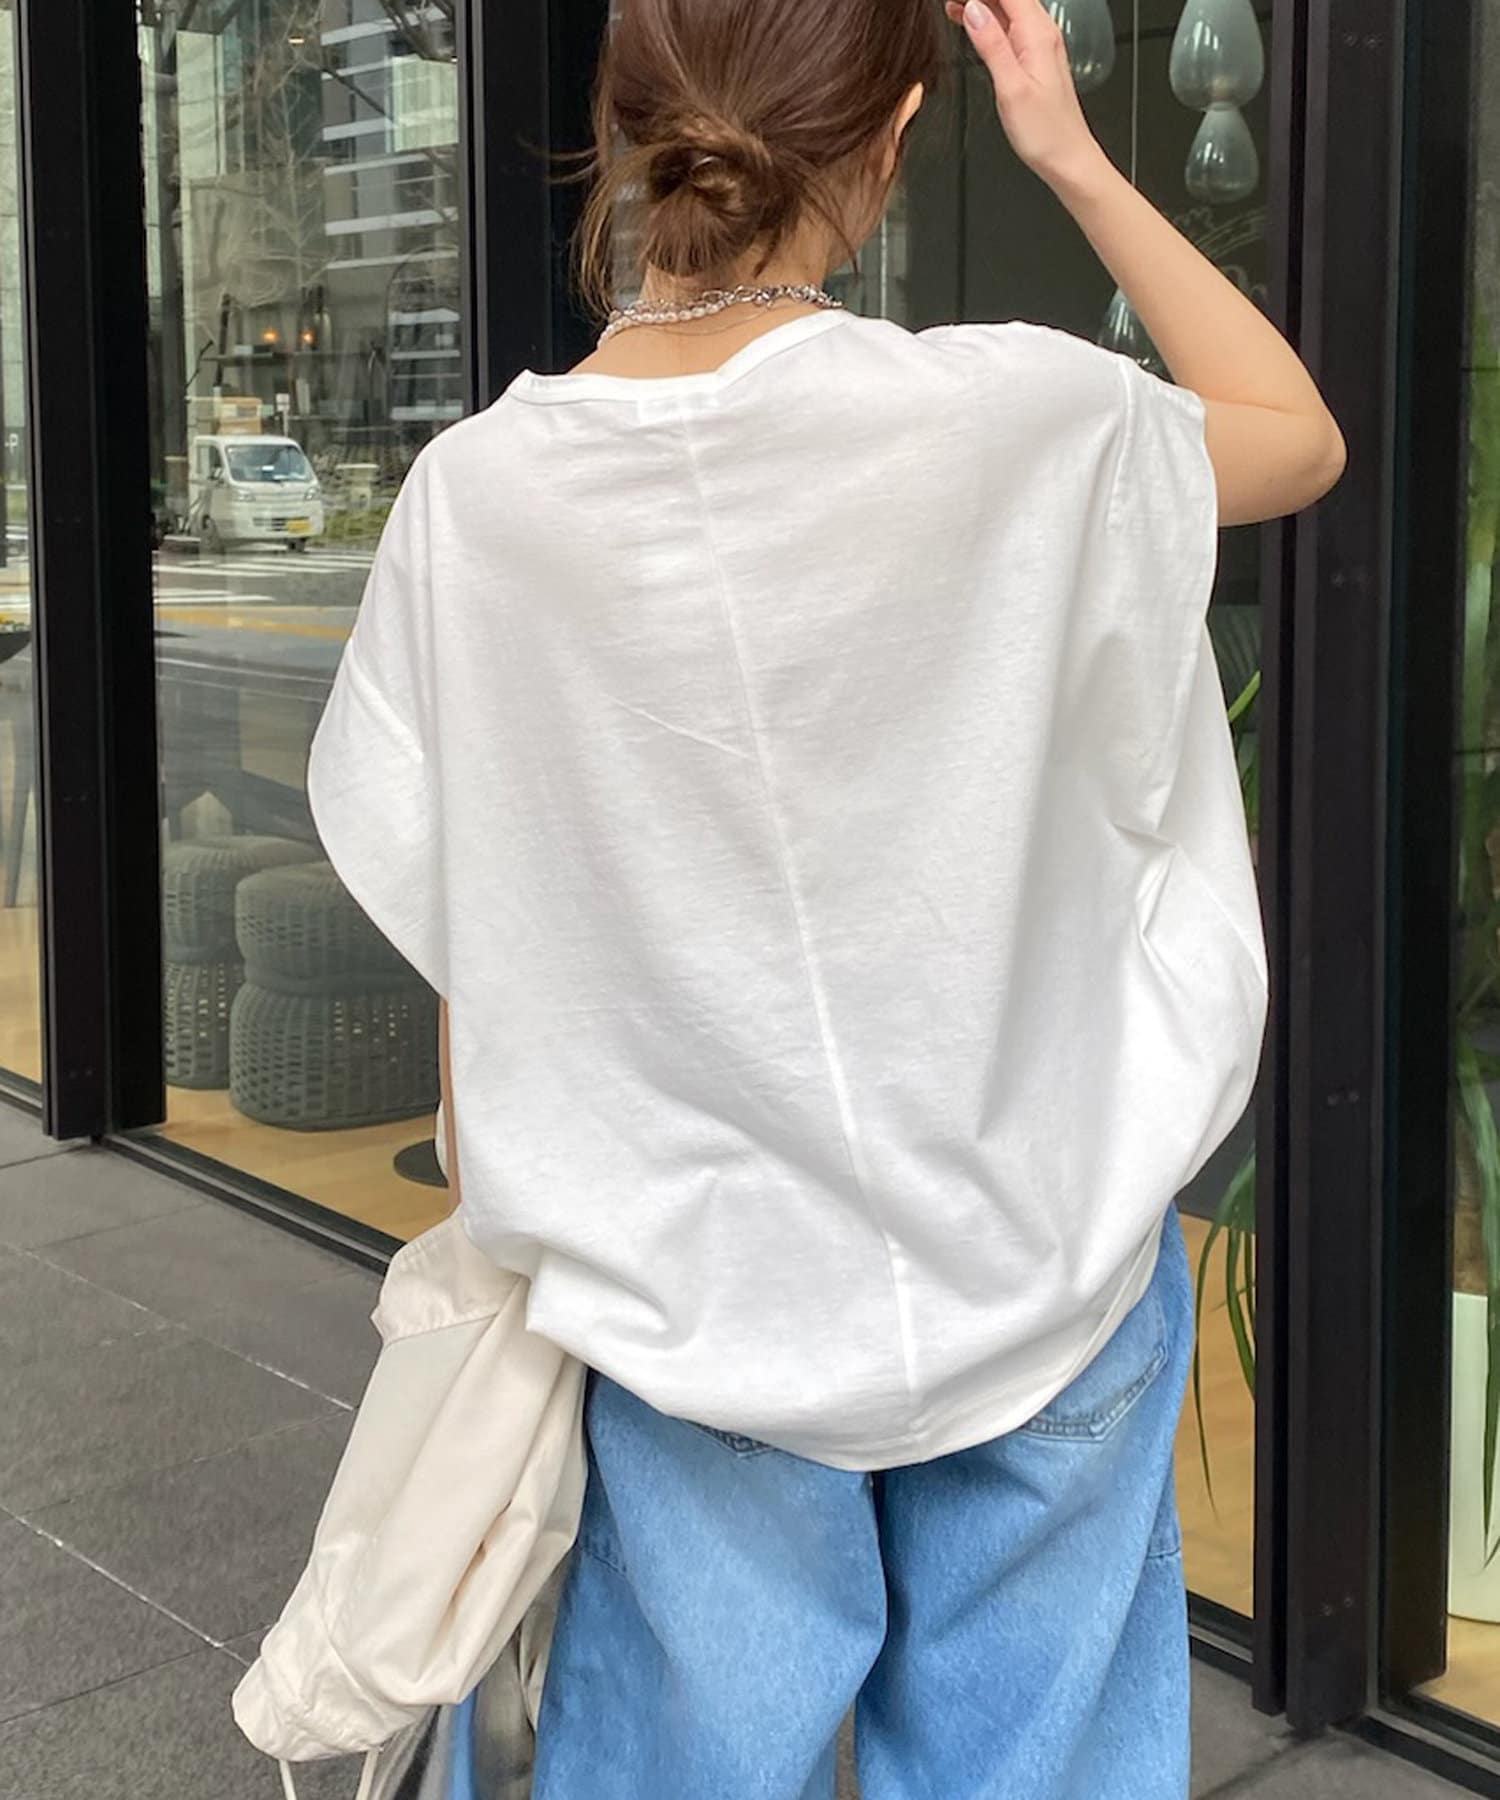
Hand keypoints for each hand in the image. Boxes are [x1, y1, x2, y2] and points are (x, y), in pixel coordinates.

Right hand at [945, 0, 1107, 190]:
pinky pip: (1008, 25)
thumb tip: (973, 9)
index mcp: (1037, 34)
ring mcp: (1038, 44)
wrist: (1068, 159)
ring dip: (980, 2)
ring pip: (1006, 7)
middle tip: (948, 1)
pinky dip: (987, 18)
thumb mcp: (1011, 88)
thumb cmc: (1046, 133)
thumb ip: (992, 44)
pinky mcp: (1034, 58)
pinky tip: (969, 20)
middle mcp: (1041, 33)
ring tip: (950, 5)